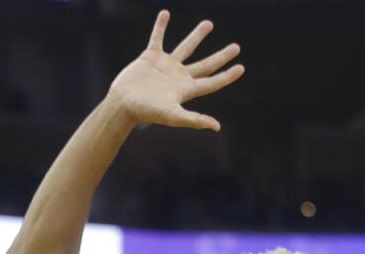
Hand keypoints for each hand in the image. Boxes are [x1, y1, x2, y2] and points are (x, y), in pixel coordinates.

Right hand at [108, 10, 243, 131]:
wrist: (123, 104)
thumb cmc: (147, 112)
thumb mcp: (173, 116)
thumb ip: (194, 120)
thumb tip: (217, 127)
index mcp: (186, 89)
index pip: (212, 81)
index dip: (227, 76)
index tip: (241, 67)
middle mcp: (179, 76)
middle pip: (205, 64)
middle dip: (221, 56)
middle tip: (236, 47)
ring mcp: (165, 65)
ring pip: (186, 47)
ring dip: (197, 35)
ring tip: (209, 24)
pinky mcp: (150, 57)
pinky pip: (157, 38)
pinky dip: (160, 26)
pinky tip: (165, 14)